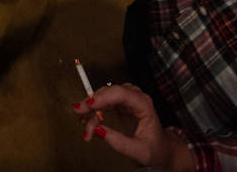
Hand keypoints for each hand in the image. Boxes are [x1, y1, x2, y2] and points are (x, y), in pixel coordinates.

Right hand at [74, 84, 194, 168]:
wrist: (164, 150)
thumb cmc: (156, 150)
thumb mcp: (139, 151)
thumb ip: (119, 142)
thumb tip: (98, 131)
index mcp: (144, 105)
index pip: (120, 93)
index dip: (102, 97)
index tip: (88, 105)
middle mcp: (136, 97)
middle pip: (109, 93)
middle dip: (92, 104)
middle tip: (79, 115)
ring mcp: (129, 98)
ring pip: (105, 96)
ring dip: (92, 108)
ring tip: (83, 123)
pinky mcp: (122, 103)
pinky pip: (105, 102)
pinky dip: (95, 110)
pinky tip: (88, 118)